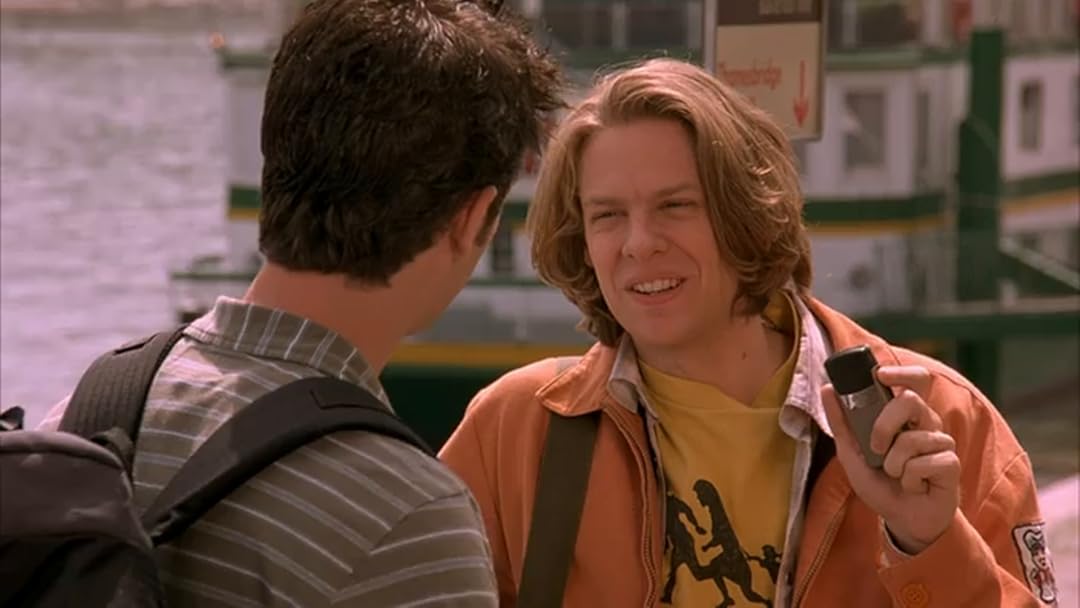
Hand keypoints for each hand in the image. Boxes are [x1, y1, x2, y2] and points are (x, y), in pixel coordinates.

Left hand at [821, 365, 960, 554]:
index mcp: (904, 415)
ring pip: (913, 439)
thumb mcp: (851, 454)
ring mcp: (941, 442)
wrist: (902, 519)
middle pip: (910, 400)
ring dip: (894, 464)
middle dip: (884, 424)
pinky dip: (910, 479)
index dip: (901, 372)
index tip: (881, 375)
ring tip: (897, 476)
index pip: (914, 380)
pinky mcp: (951, 464)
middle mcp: (926, 423)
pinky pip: (925, 463)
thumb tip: (827, 389)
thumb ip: (841, 423)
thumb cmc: (881, 483)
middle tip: (876, 447)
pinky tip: (914, 486)